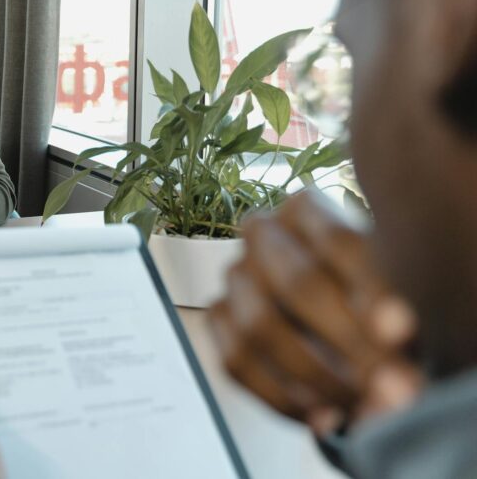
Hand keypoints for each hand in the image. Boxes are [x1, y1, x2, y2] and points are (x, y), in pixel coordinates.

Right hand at [208, 189, 422, 434]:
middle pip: (296, 284)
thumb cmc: (374, 299)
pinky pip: (236, 362)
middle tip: (387, 381)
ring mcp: (234, 275)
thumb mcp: (394, 291)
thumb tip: (392, 337)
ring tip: (360, 402)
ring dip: (315, 376)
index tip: (404, 334)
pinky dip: (283, 399)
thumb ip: (393, 308)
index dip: (374, 293)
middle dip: (346, 342)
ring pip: (258, 326)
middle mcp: (260, 233)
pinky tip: (325, 415)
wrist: (343, 320)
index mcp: (306, 209)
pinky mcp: (218, 317)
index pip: (340, 243)